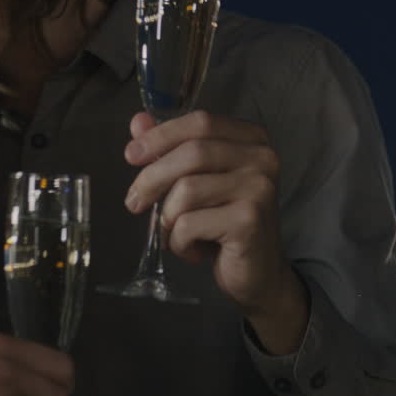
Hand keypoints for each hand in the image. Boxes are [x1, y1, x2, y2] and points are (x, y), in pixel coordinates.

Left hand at [124, 110, 308, 353]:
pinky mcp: (248, 221)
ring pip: (186, 191)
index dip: (162, 135)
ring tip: (175, 233)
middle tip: (133, 202)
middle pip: (192, 153)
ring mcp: (259, 189)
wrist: (259, 273)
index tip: (131, 155)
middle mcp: (263, 159)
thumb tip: (138, 122)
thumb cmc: (225, 224)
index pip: (201, 123)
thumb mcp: (198, 181)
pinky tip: (191, 250)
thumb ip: (170, 149)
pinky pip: (189, 224)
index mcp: (253, 140)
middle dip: (152, 178)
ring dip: (167, 218)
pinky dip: (178, 241)